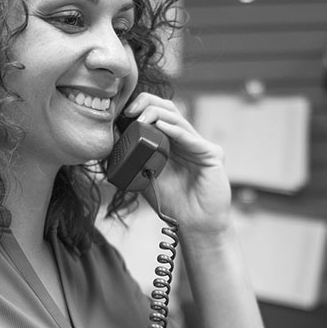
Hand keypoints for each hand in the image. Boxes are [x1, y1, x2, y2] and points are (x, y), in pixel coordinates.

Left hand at [126, 93, 231, 235]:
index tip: (121, 112)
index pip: (157, 114)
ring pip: (178, 118)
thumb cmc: (173, 202)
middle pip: (168, 109)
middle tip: (129, 110)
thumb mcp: (145, 175)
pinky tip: (160, 126)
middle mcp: (187, 139)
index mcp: (172, 142)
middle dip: (147, 103)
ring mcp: (200, 145)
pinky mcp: (212, 154)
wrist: (194, 224)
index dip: (141, 107)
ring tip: (140, 118)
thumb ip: (133, 156)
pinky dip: (174, 130)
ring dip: (157, 114)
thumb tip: (114, 134)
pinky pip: (191, 138)